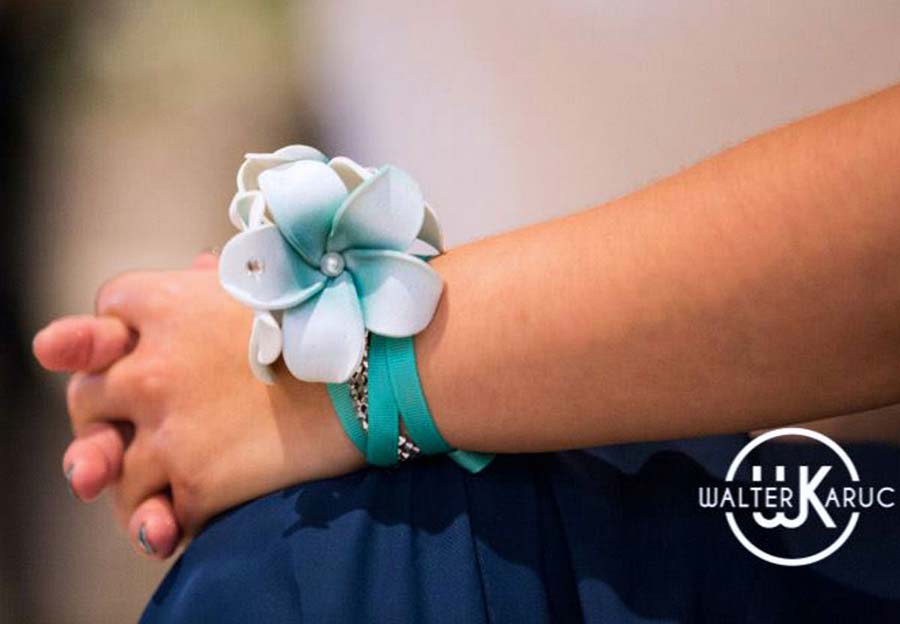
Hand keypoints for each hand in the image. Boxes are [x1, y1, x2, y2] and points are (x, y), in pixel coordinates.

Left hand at [34, 254, 364, 557]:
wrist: (379, 371)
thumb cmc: (331, 319)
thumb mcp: (265, 282)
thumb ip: (213, 280)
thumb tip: (197, 266)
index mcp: (164, 305)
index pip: (101, 317)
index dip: (110, 339)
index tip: (130, 356)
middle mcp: (150, 366)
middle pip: (86, 396)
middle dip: (103, 416)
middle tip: (127, 436)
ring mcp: (169, 427)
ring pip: (105, 467)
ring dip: (124, 479)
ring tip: (150, 493)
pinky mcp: (195, 480)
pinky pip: (149, 514)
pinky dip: (159, 522)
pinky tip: (174, 522)